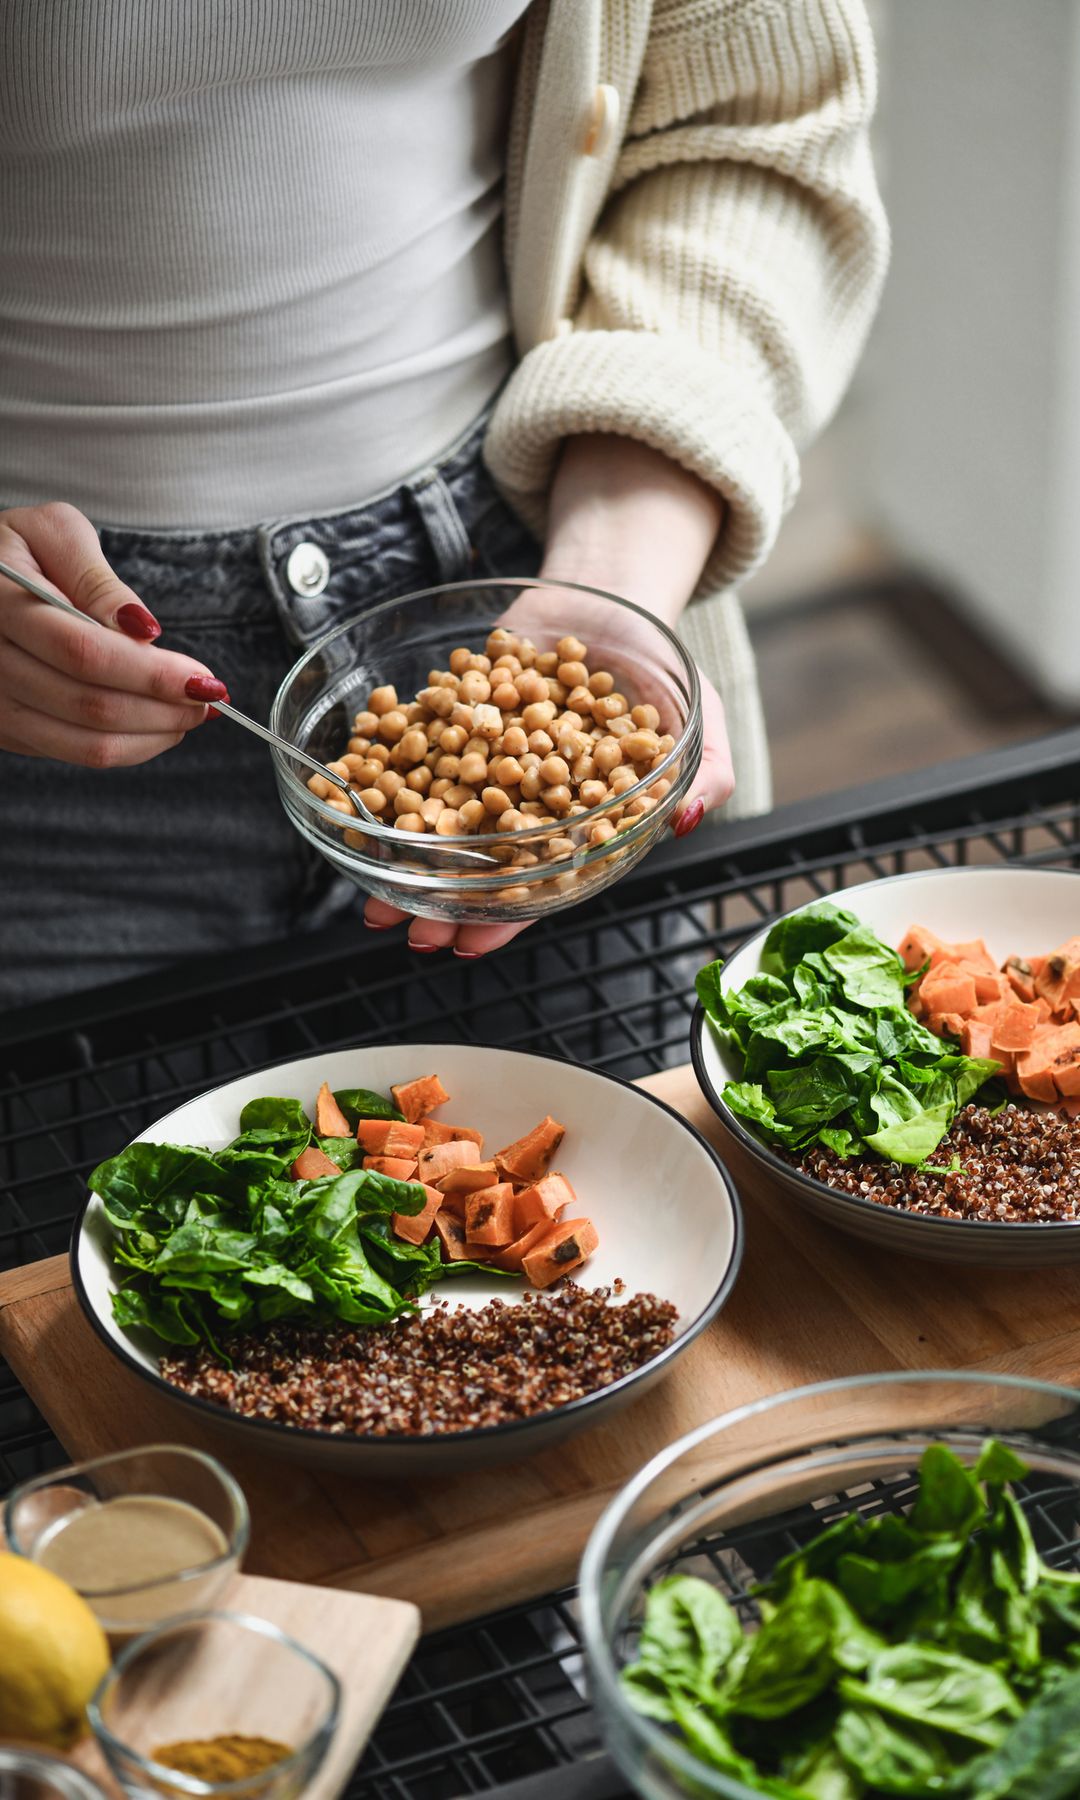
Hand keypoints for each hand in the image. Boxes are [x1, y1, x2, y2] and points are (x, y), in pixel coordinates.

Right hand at [0, 503, 228, 766]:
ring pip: (88, 744)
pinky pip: (77, 753)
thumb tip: (143, 629)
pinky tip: (157, 722)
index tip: (203, 677)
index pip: (84, 653)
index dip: (150, 673)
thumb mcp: (55, 533)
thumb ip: (98, 579)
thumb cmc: (20, 549)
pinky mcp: (8, 731)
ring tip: (191, 713)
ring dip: (153, 735)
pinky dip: (130, 745)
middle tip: (209, 697)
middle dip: (164, 708)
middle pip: (91, 706)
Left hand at [363, 438, 734, 955]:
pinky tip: (356, 798)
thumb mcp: (702, 719)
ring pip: (437, 817)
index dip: (507, 916)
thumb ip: (704, 774)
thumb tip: (680, 822)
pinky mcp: (454, 715)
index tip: (471, 943)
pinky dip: (385, 772)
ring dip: (404, 857)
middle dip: (443, 902)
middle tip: (410, 931)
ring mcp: (483, 759)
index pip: (539, 882)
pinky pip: (414, 746)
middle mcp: (523, 800)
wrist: (610, 594)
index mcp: (579, 822)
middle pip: (477, 863)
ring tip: (372, 893)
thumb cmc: (660, 668)